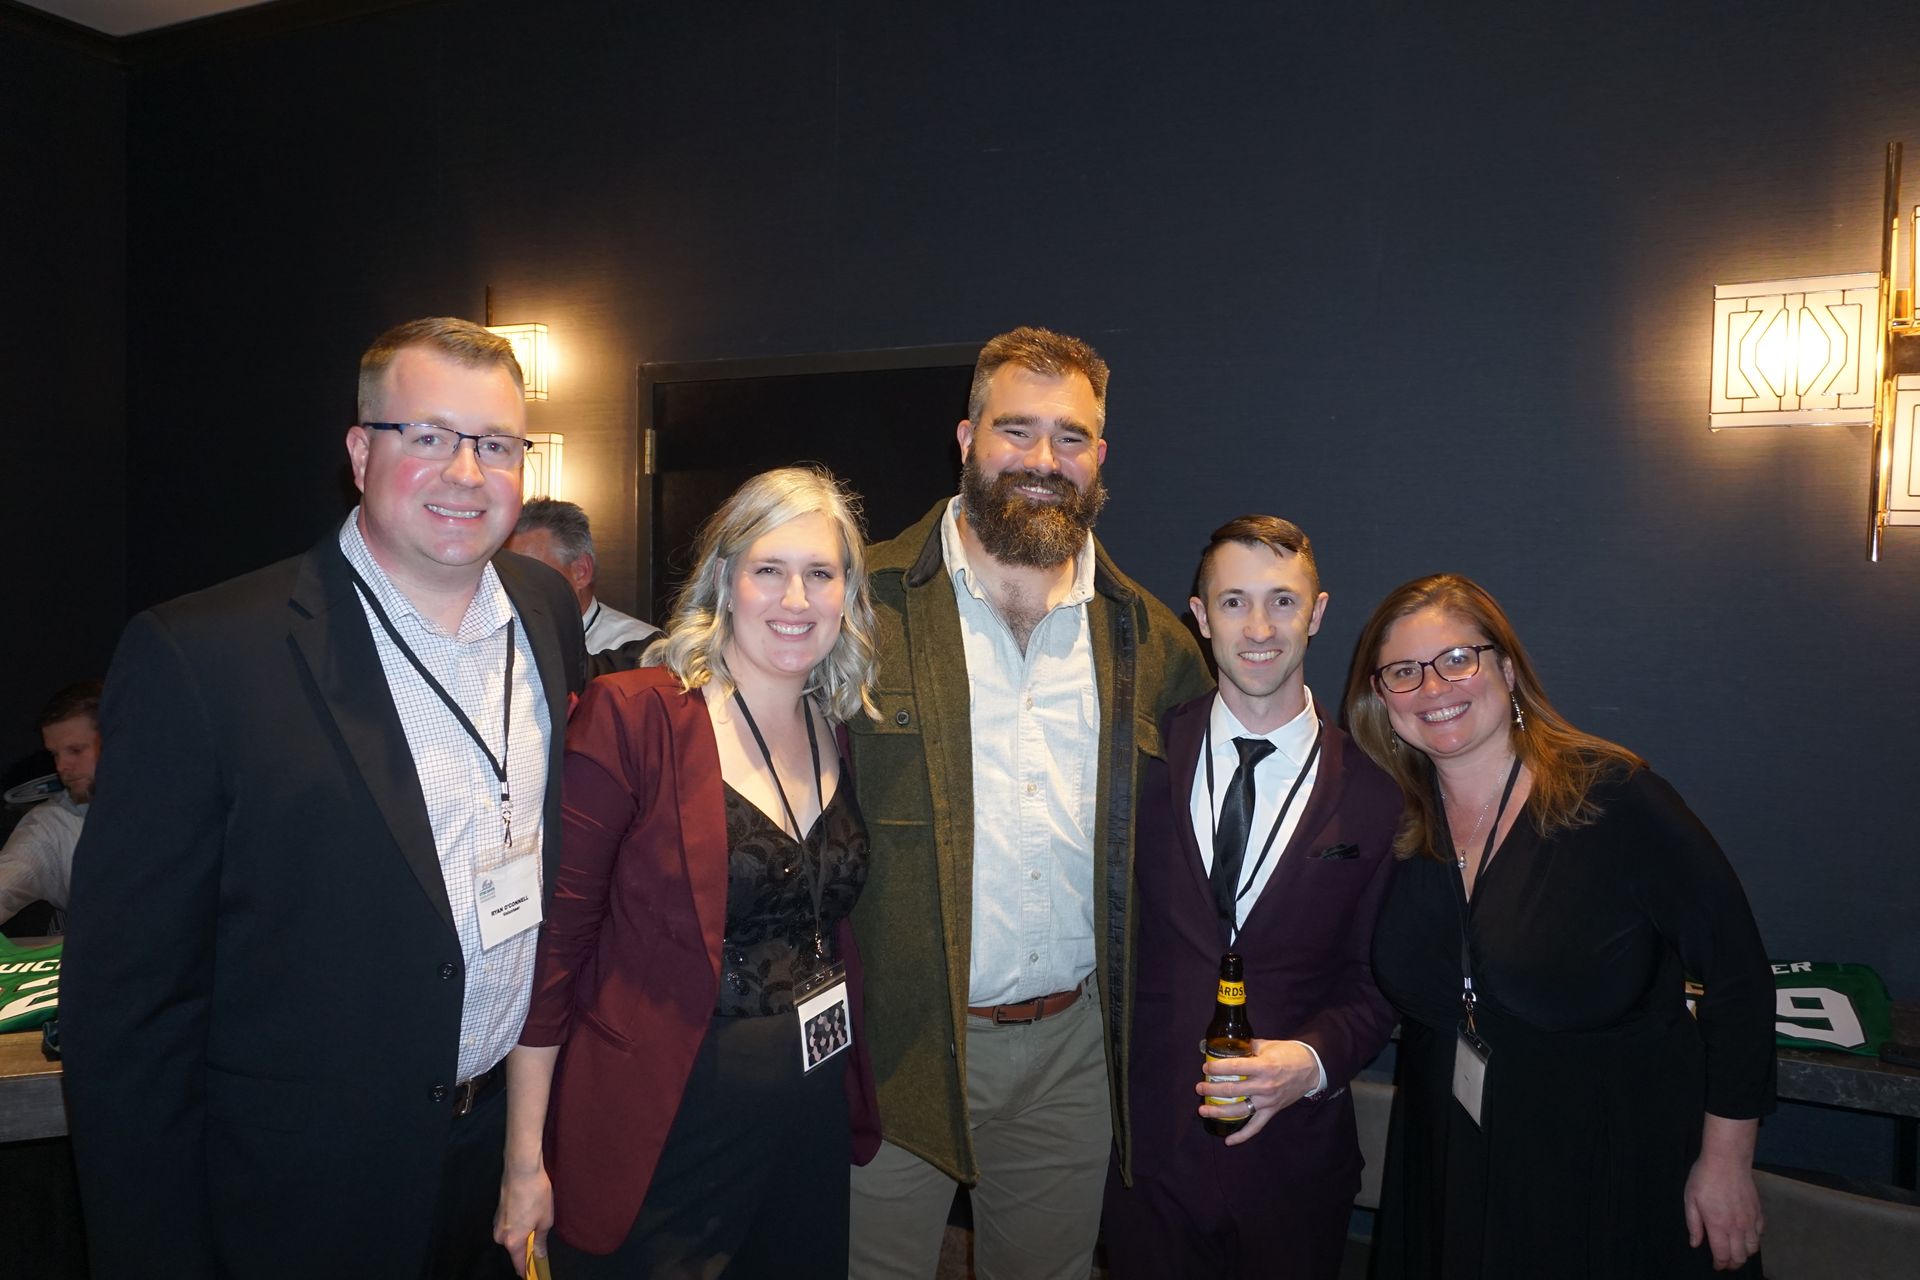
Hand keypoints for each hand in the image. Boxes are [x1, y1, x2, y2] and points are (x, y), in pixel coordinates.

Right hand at [493, 1160, 553, 1277]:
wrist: (522, 1169)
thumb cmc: (536, 1194)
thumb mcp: (544, 1220)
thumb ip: (540, 1241)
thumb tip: (538, 1256)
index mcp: (512, 1241)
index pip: (518, 1264)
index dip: (527, 1270)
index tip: (534, 1273)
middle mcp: (500, 1235)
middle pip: (514, 1249)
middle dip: (526, 1247)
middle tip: (541, 1239)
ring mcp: (497, 1223)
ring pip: (511, 1236)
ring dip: (523, 1233)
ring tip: (536, 1218)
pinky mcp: (498, 1212)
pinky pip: (509, 1225)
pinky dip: (518, 1224)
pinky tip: (529, 1211)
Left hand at [1193, 1039, 1321, 1145]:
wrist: (1312, 1068)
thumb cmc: (1289, 1054)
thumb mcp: (1268, 1045)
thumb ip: (1249, 1047)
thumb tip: (1230, 1047)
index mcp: (1263, 1067)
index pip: (1235, 1068)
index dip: (1217, 1068)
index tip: (1205, 1068)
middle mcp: (1264, 1086)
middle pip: (1232, 1090)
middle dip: (1212, 1089)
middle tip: (1199, 1087)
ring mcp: (1268, 1101)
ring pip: (1239, 1110)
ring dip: (1219, 1111)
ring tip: (1203, 1110)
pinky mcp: (1272, 1111)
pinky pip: (1256, 1127)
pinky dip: (1242, 1136)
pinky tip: (1229, 1141)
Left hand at [1683, 1152, 1762, 1270]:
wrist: (1727, 1160)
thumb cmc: (1705, 1178)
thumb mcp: (1690, 1199)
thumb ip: (1693, 1225)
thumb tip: (1696, 1244)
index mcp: (1718, 1225)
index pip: (1722, 1255)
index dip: (1719, 1264)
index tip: (1716, 1266)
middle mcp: (1737, 1226)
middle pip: (1740, 1256)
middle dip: (1733, 1264)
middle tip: (1725, 1262)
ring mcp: (1750, 1220)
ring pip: (1753, 1248)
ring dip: (1745, 1254)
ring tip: (1736, 1253)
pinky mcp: (1758, 1212)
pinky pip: (1760, 1234)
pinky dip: (1754, 1240)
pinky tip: (1746, 1237)